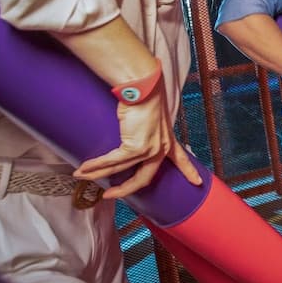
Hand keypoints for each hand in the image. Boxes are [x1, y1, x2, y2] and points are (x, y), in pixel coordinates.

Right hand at [73, 87, 201, 199]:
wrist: (142, 87)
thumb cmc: (145, 97)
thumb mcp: (152, 118)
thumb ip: (147, 131)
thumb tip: (130, 136)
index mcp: (168, 140)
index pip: (181, 159)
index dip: (189, 171)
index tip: (198, 182)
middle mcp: (161, 148)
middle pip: (144, 178)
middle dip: (126, 189)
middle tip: (111, 194)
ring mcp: (148, 150)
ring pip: (120, 169)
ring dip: (99, 174)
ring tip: (83, 176)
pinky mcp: (134, 147)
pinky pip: (112, 161)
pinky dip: (96, 166)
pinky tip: (84, 169)